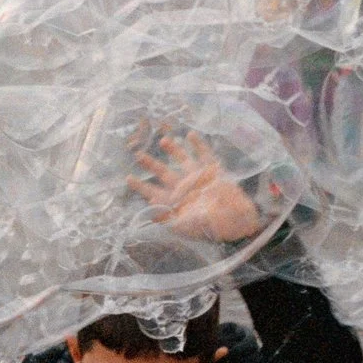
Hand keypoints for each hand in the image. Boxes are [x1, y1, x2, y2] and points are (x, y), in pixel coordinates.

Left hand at [132, 133, 261, 242]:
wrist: (234, 222)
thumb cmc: (208, 228)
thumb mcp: (183, 227)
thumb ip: (165, 218)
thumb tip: (147, 211)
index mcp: (174, 202)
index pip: (153, 192)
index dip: (141, 186)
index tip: (128, 178)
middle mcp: (183, 188)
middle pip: (163, 173)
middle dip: (151, 164)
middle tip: (138, 154)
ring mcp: (197, 178)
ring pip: (182, 160)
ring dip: (173, 150)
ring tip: (163, 140)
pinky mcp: (212, 171)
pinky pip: (204, 155)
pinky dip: (198, 145)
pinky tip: (191, 135)